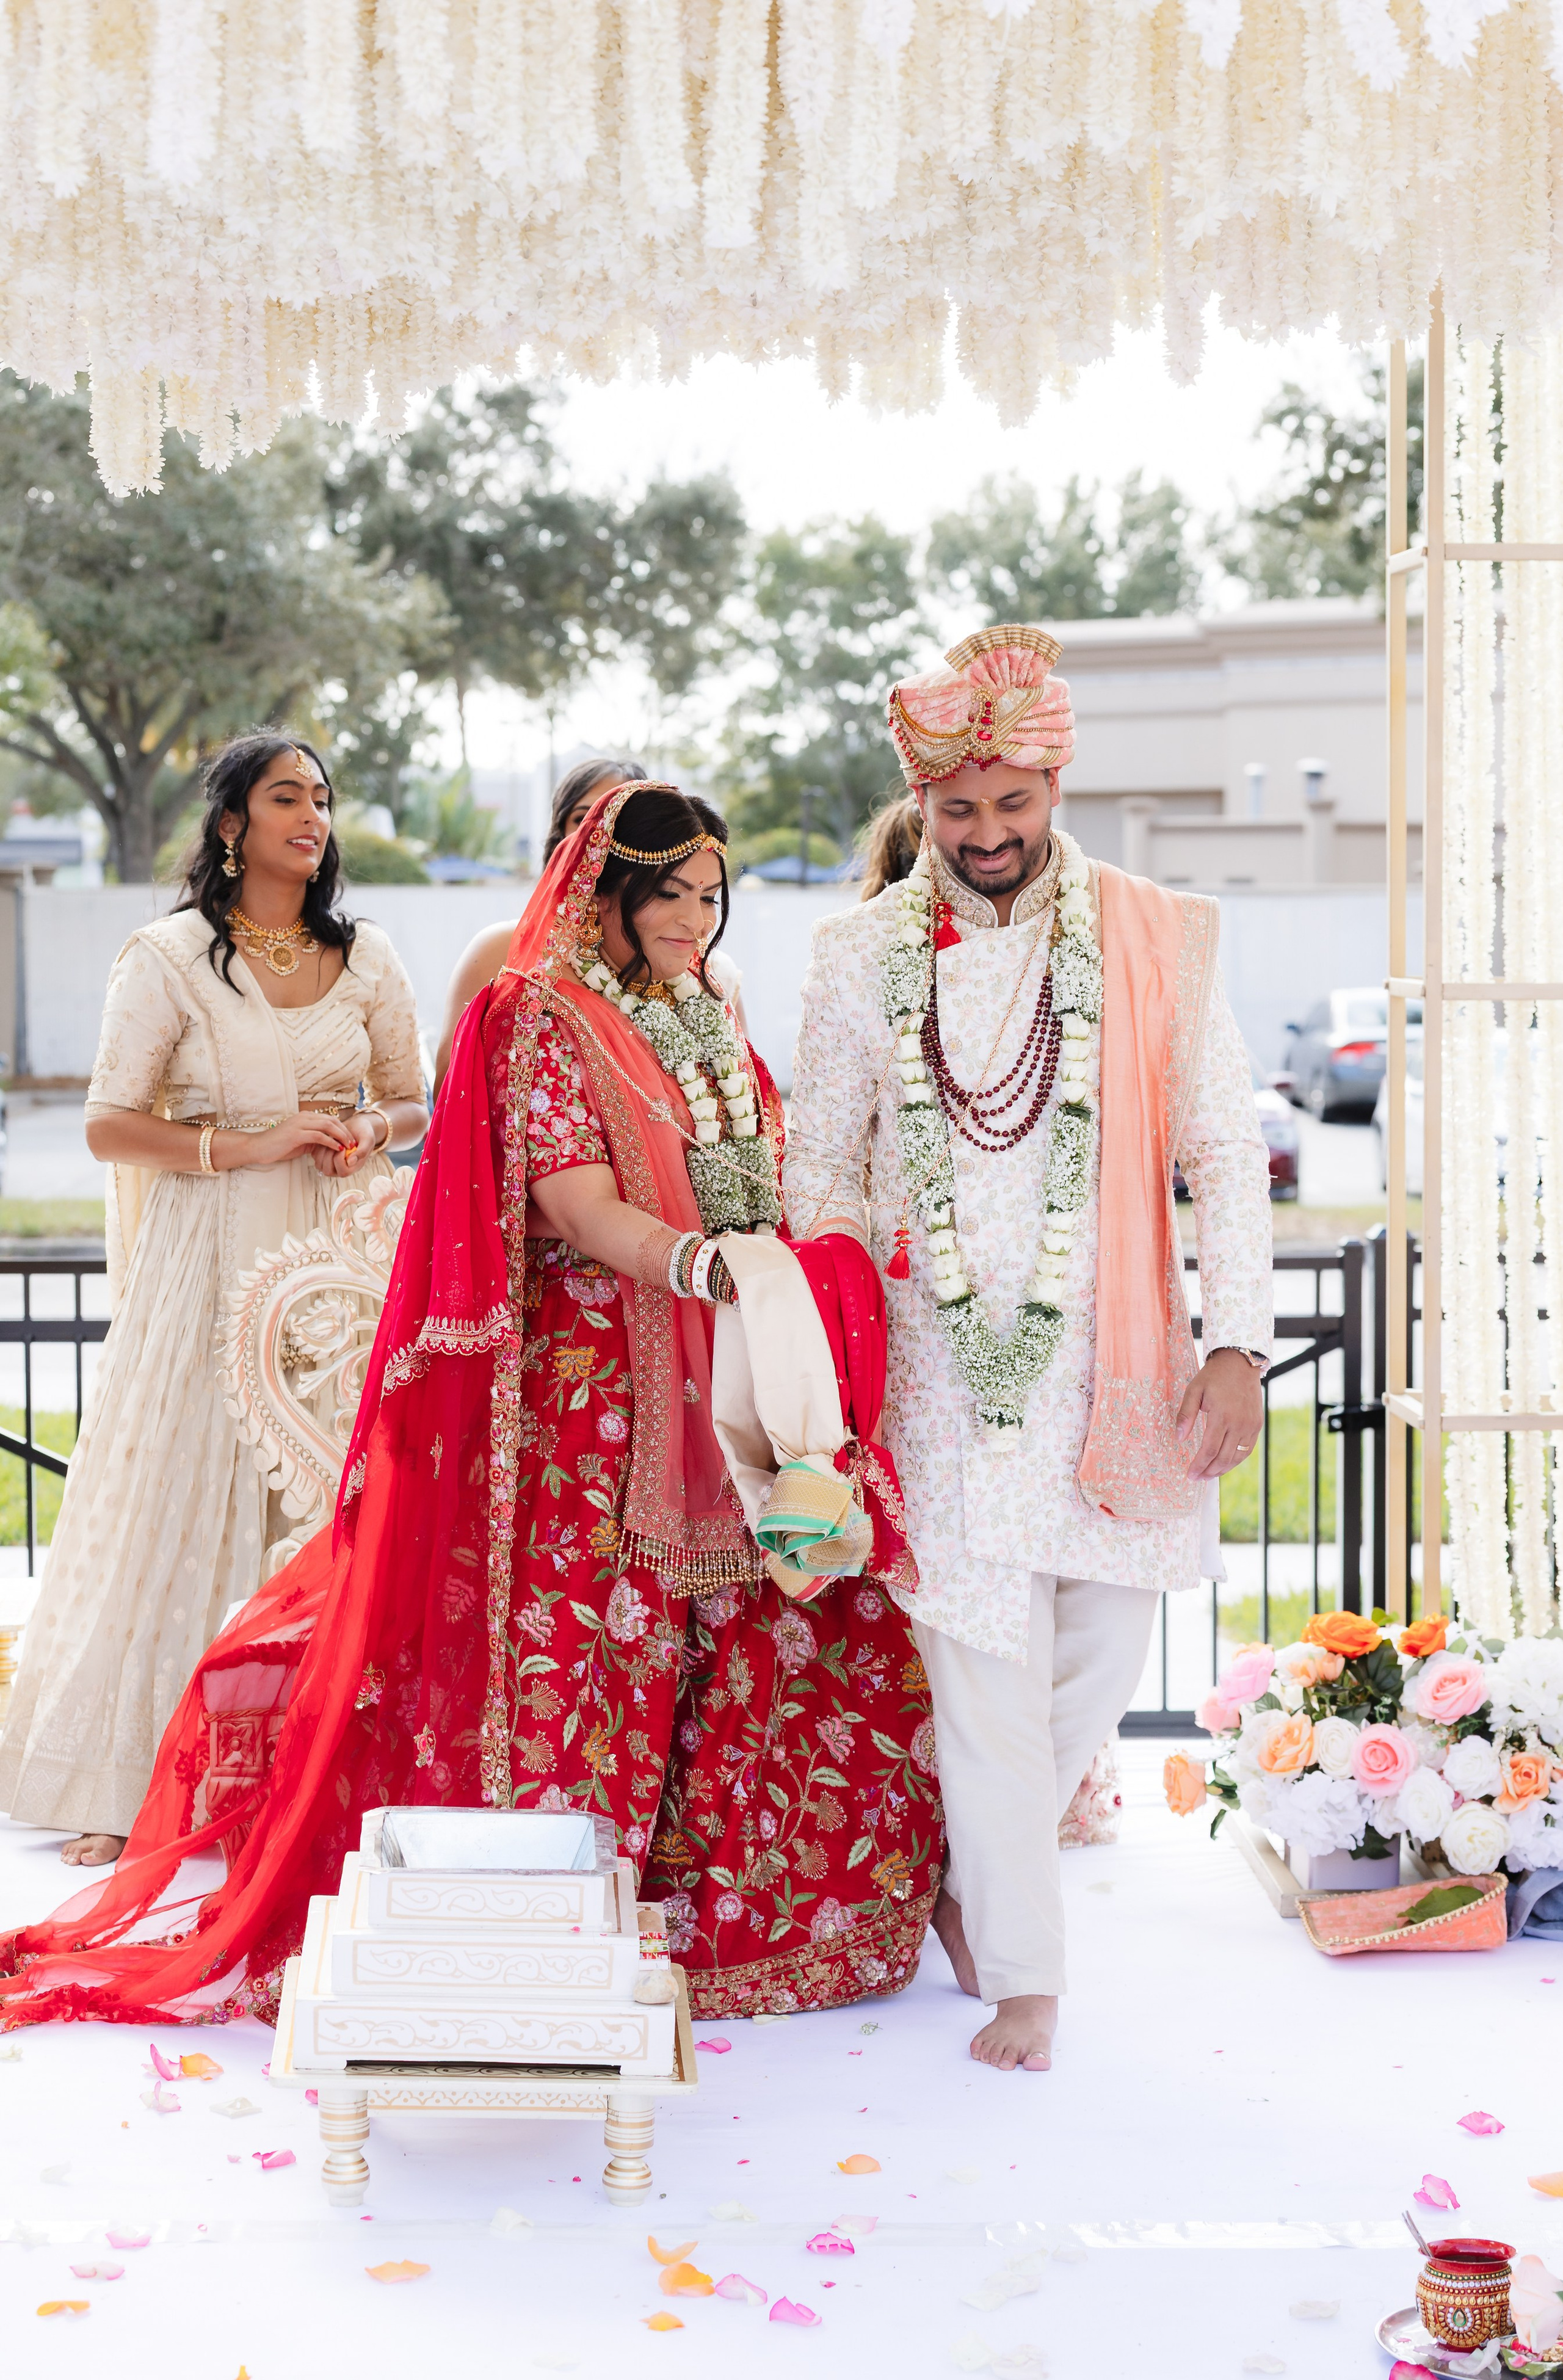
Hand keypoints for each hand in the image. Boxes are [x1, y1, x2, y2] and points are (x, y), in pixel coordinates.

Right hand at [240, 1112, 358, 1172]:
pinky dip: (330, 1142)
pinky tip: (337, 1149)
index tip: (350, 1140)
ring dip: (341, 1136)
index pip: (329, 1119)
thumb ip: (313, 1139)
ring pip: (327, 1126)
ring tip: (349, 1146)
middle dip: (345, 1131)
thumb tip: (328, 1144)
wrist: (259, 1147)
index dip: (342, 1128)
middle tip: (353, 1143)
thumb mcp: (299, 1141)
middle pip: (331, 1120)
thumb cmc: (278, 1146)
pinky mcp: (296, 1134)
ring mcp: (300, 1124)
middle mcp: (303, 1117)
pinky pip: (318, 1136)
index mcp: (305, 1117)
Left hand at [312, 1113, 384, 1177]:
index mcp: (353, 1167)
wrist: (356, 1125)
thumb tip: (350, 1162)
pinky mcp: (323, 1156)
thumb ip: (362, 1151)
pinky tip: (327, 1139)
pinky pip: (315, 1156)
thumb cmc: (364, 1132)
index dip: (340, 1159)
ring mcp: (331, 1164)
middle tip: (336, 1142)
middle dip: (329, 1154)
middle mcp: (341, 1168)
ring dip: (323, 1150)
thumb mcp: (368, 1139)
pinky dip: (319, 1146)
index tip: (344, 1146)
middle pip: (328, 1171)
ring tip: (332, 1140)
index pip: (343, 1172)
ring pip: (319, 1164)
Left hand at [1176, 1348, 1262, 1480]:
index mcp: (1222, 1415)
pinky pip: (1247, 1450)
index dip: (1199, 1465)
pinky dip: (1235, 1460)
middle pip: (1223, 1458)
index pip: (1209, 1449)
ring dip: (1222, 1469)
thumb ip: (1185, 1414)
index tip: (1190, 1474)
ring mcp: (1251, 1425)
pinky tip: (1224, 1464)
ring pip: (1236, 1457)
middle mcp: (1239, 1423)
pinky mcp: (1257, 1425)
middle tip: (1197, 1478)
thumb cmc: (1214, 1376)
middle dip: (1208, 1471)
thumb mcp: (1194, 1390)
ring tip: (1208, 1475)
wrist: (1240, 1363)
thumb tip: (1179, 1438)